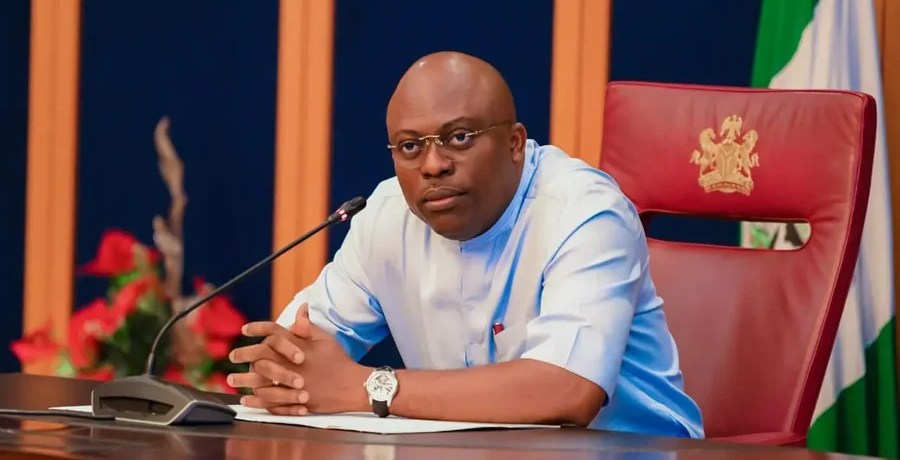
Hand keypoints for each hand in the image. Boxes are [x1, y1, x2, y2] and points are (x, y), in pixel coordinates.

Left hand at [228, 304, 369, 415]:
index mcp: (300, 345)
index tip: (244, 330)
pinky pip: (270, 400)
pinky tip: (246, 398)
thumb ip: (308, 326)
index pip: (275, 331)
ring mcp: (293, 382)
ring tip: (232, 379)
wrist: (353, 385)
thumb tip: (300, 309)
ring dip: (244, 379)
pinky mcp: (295, 399)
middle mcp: (293, 363)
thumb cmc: (338, 360)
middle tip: (232, 356)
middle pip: (262, 355)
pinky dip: (256, 400)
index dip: (258, 328)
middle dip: (244, 354)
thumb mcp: (325, 338)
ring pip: (262, 380)